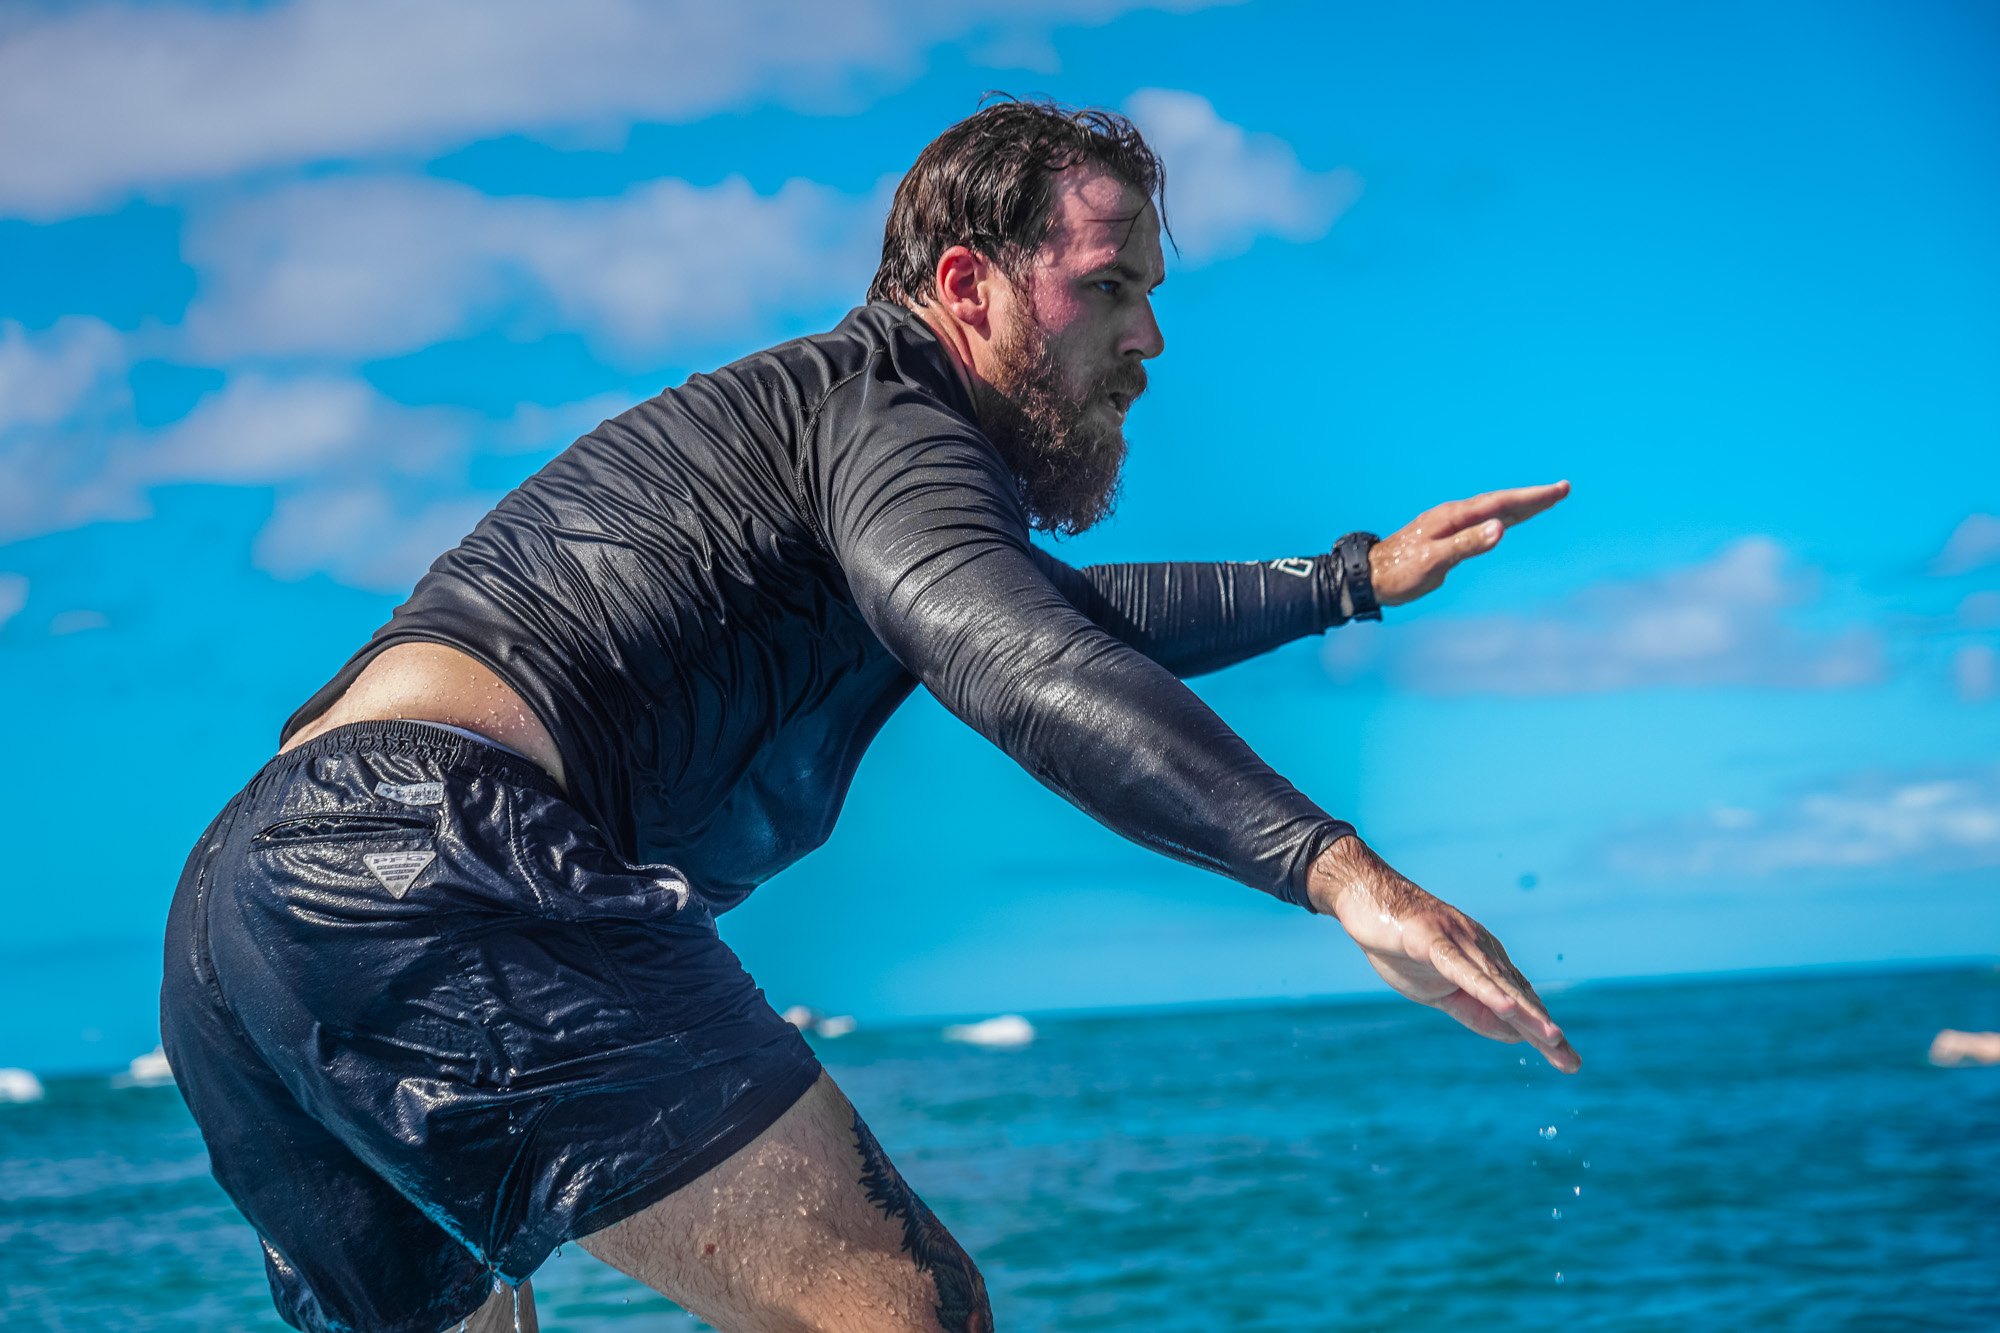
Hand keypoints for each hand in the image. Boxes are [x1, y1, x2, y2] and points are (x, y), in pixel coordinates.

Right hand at [1307, 835, 1580, 1071]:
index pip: (1520, 1000)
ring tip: (1552, 1038)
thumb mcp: (1437, 990)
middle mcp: (1480, 949)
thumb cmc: (1400, 943)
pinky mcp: (1432, 939)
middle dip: (1544, 1029)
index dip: (1541, 1031)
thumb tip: (1513, 1034)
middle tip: (1571, 1063)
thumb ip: (1473, 1010)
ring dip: (1526, 1012)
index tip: (1567, 1061)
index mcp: (1484, 961)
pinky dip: (1486, 990)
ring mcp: (1458, 941)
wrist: (1363, 895)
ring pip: (1497, 984)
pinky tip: (1508, 1008)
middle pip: (1517, 994)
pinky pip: (1462, 970)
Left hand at [1368, 480, 1569, 606]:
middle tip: (1563, 489)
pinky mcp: (1448, 537)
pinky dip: (1503, 518)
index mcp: (1452, 517)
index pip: (1500, 504)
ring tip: (1547, 499)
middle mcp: (1454, 516)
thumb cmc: (1398, 571)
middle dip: (1533, 497)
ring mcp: (1451, 525)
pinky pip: (1483, 523)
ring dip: (1521, 506)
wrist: (1369, 577)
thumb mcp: (1433, 561)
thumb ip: (1466, 545)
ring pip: (1493, 511)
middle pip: (1501, 503)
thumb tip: (1500, 528)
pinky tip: (1510, 520)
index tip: (1558, 490)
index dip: (1530, 497)